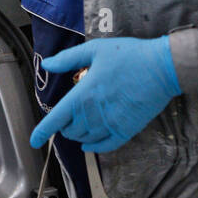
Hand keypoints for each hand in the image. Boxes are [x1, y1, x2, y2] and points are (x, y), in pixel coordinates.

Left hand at [28, 36, 180, 153]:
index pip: (56, 118)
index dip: (42, 132)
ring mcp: (112, 123)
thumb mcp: (95, 50)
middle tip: (66, 118)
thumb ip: (68, 59)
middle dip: (64, 126)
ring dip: (77, 135)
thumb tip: (47, 65)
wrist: (163, 67)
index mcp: (84, 93)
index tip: (34, 140)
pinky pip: (106, 145)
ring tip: (77, 128)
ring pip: (85, 138)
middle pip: (70, 130)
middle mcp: (95, 112)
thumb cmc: (129, 55)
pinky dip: (94, 147)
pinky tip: (90, 144)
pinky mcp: (128, 129)